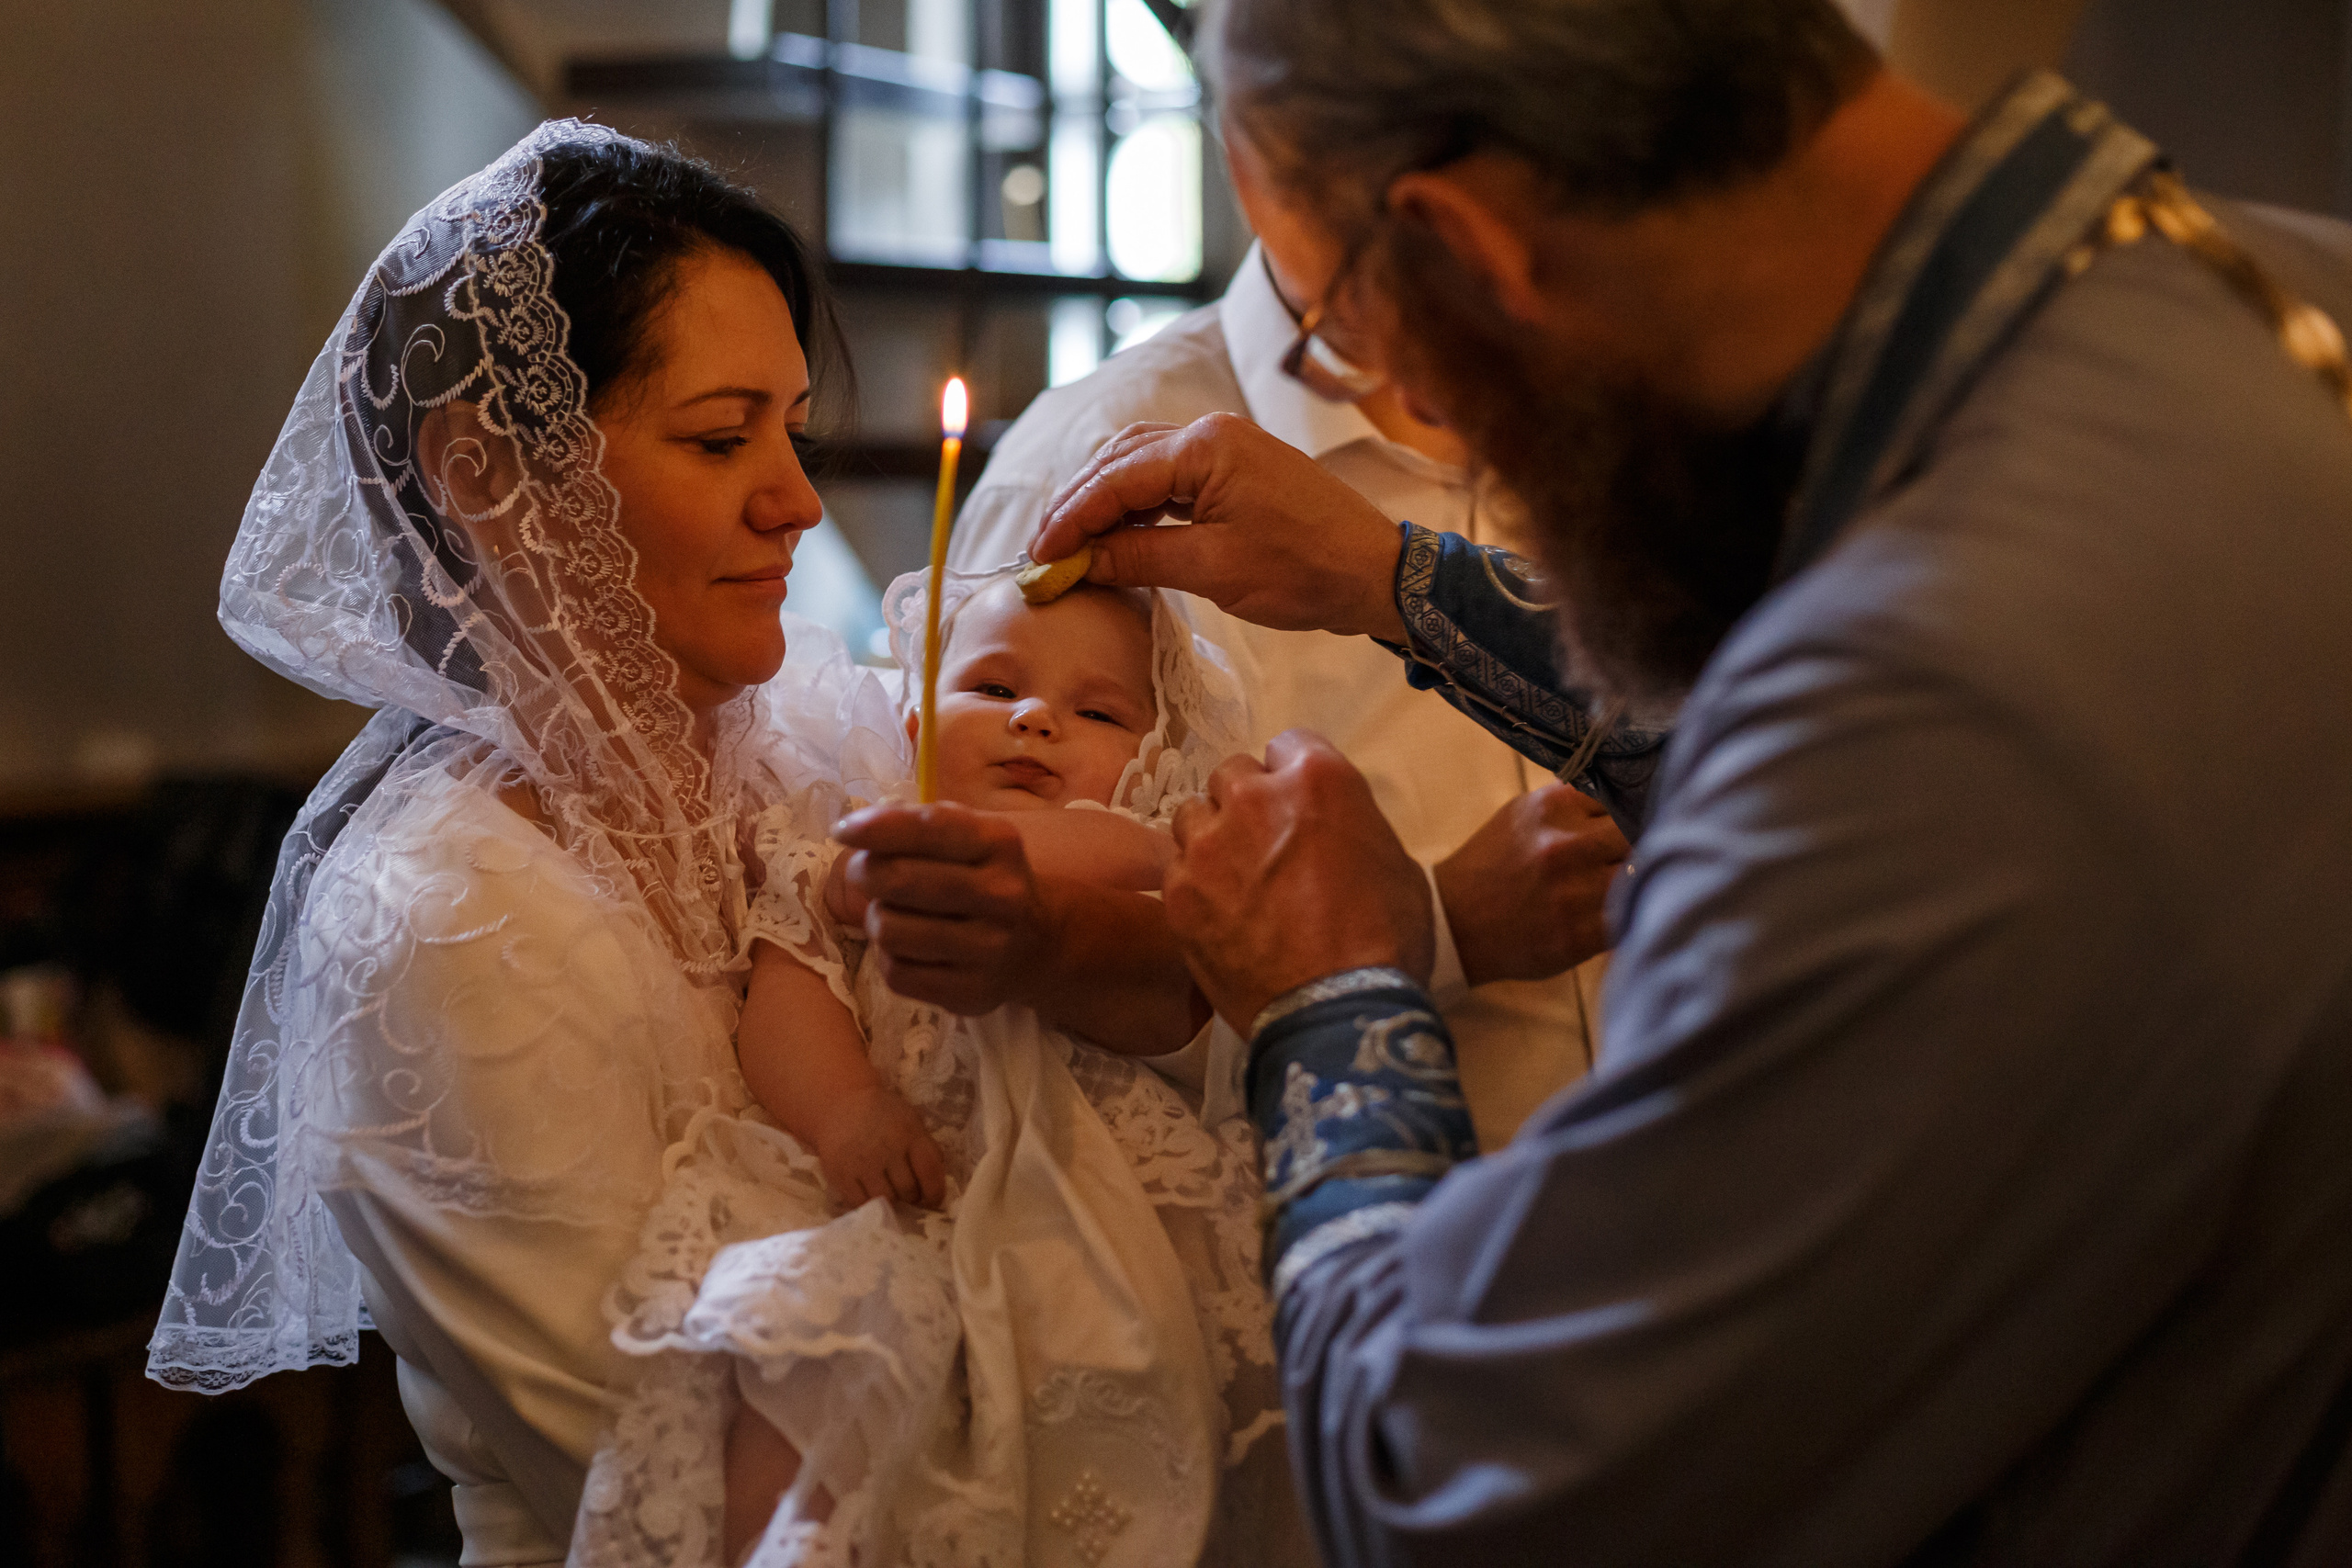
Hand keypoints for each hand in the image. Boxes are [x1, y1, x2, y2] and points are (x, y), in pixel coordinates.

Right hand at [809, 1080, 946, 1208]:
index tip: (933, 1200)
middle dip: (912, 1196)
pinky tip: (869, 1193)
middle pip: (908, 1190)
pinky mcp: (840, 1174)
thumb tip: (935, 1182)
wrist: (840, 1101)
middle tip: (907, 1193)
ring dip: (891, 1200)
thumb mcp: (911, 1121)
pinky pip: (859, 1203)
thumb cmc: (881, 1113)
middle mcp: (887, 1149)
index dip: (935, 1192)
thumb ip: (925, 1148)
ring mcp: (862, 1163)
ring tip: (888, 1191)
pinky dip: (867, 1203)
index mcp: (909, 1133)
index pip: (930, 1171)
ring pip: (885, 1199)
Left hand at [834, 802, 1046, 1014]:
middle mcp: (1001, 895)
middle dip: (864, 872)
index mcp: (999, 843)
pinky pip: (896, 973)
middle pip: (899, 880)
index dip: (875, 828)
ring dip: (877, 918)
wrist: (1036, 944)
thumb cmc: (982, 878)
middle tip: (864, 873)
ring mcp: (989, 949)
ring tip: (894, 913)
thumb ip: (917, 823)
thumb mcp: (969, 836)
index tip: (842, 831)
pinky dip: (888, 957)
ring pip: (890, 930)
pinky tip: (908, 947)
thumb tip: (855, 829)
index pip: (928, 828)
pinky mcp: (970, 992)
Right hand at [1030, 414, 1408, 641]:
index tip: (1038, 559)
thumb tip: (1079, 563)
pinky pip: (1170, 481)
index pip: (1114, 478)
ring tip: (1074, 549)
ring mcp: (1226, 449)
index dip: (1069, 520)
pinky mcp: (1237, 471)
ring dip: (1105, 505)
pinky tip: (1120, 539)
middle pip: (1120, 461)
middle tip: (1045, 554)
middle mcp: (1211, 434)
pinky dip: (1138, 508)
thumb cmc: (1303, 569)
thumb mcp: (1212, 569)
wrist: (1375, 572)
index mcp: (1205, 446)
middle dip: (1079, 507)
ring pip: (1142, 467)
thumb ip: (1138, 558)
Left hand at [1165, 730, 1434, 1032]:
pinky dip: (1195, 887)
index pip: (1288, 746)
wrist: (1337, 1010)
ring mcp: (1207, 845)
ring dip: (1213, 839)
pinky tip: (1221, 917)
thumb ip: (1348, 821)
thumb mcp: (1392, 859)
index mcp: (1316, 778)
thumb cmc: (1384, 937)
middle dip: (1247, 804)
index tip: (1298, 807)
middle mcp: (1252, 797)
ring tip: (1236, 881)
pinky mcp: (1179, 893)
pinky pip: (1177, 870)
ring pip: (1194, 817)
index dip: (1294, 778)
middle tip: (1266, 847)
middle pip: (1232, 776)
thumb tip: (1327, 828)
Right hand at [1434, 785, 1628, 985]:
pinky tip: (1622, 910)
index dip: (1633, 810)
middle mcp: (1567, 844)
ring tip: (1631, 882)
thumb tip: (1627, 794)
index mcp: (1554, 806)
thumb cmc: (1493, 864)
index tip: (1636, 820)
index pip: (1624, 795)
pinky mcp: (1581, 933)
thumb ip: (1572, 804)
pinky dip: (1632, 912)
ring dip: (1640, 878)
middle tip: (1633, 855)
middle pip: (1639, 834)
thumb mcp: (1524, 814)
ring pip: (1640, 874)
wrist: (1454, 921)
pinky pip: (1632, 915)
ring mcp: (1576, 891)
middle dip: (1639, 844)